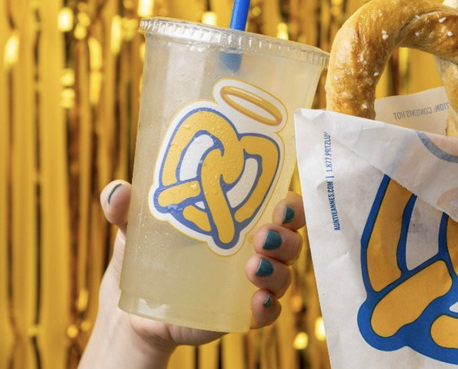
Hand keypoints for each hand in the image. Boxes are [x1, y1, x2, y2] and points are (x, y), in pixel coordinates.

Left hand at [79, 181, 304, 368]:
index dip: (292, 206)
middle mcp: (254, 250)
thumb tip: (116, 192)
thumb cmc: (146, 255)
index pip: (282, 209)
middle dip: (287, 238)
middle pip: (291, 241)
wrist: (131, 307)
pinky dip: (268, 307)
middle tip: (264, 236)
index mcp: (241, 221)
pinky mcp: (240, 313)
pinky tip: (256, 302)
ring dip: (277, 270)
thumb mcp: (136, 226)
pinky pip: (268, 312)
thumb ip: (126, 207)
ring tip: (252, 267)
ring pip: (284, 275)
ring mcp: (250, 284)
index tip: (283, 203)